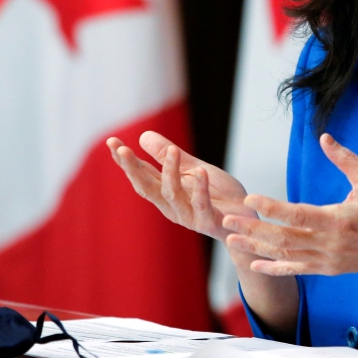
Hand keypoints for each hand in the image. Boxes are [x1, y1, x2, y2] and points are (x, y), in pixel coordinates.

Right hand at [107, 131, 256, 242]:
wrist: (246, 221)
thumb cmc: (219, 195)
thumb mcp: (193, 170)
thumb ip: (169, 156)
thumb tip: (143, 136)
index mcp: (165, 193)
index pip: (141, 175)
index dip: (126, 161)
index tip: (112, 142)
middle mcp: (171, 206)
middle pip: (147, 186)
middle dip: (132, 168)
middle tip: (121, 149)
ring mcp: (188, 215)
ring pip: (172, 193)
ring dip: (170, 172)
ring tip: (172, 149)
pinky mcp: (208, 221)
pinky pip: (202, 204)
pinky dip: (200, 188)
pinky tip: (201, 172)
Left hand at [222, 133, 357, 292]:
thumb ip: (346, 159)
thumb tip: (324, 138)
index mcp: (338, 220)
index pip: (297, 215)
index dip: (272, 208)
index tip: (251, 198)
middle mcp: (328, 244)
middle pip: (283, 238)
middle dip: (253, 229)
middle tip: (227, 220)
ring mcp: (326, 260)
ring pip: (284, 255)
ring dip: (256, 247)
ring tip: (231, 240)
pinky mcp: (327, 268)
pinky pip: (295, 269)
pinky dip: (273, 268)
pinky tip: (254, 264)